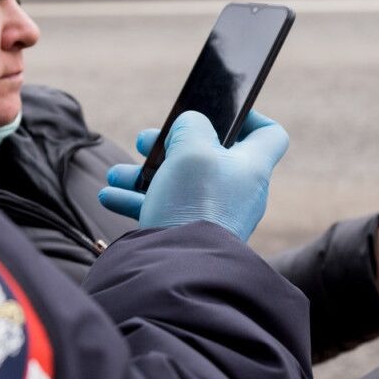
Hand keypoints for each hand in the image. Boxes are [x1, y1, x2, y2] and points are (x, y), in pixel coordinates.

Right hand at [99, 110, 288, 240]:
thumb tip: (189, 124)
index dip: (249, 116)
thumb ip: (192, 125)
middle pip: (208, 155)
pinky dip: (138, 200)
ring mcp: (214, 214)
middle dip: (170, 144)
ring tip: (118, 174)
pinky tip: (110, 197)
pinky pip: (165, 210)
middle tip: (146, 140)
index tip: (220, 110)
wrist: (180, 268)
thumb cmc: (194, 204)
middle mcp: (238, 191)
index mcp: (251, 166)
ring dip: (145, 173)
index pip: (269, 134)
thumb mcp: (192, 148)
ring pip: (179, 183)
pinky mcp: (191, 234)